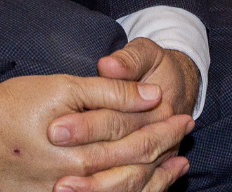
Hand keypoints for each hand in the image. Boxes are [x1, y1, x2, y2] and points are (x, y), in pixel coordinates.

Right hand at [0, 66, 191, 191]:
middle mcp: (72, 185)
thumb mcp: (60, 88)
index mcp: (78, 152)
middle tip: (185, 134)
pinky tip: (140, 184)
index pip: (133, 141)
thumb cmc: (11, 106)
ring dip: (152, 180)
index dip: (161, 127)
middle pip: (131, 173)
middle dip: (162, 151)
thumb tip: (153, 95)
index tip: (183, 114)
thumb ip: (108, 93)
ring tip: (176, 165)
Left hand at [43, 38, 197, 191]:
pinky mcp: (148, 170)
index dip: (88, 126)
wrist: (177, 84)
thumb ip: (128, 61)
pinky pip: (134, 190)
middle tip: (56, 177)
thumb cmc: (155, 65)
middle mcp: (163, 140)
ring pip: (130, 181)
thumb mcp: (146, 54)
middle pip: (122, 157)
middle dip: (89, 168)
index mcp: (160, 109)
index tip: (54, 131)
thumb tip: (108, 65)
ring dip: (98, 188)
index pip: (119, 122)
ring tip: (62, 189)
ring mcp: (157, 159)